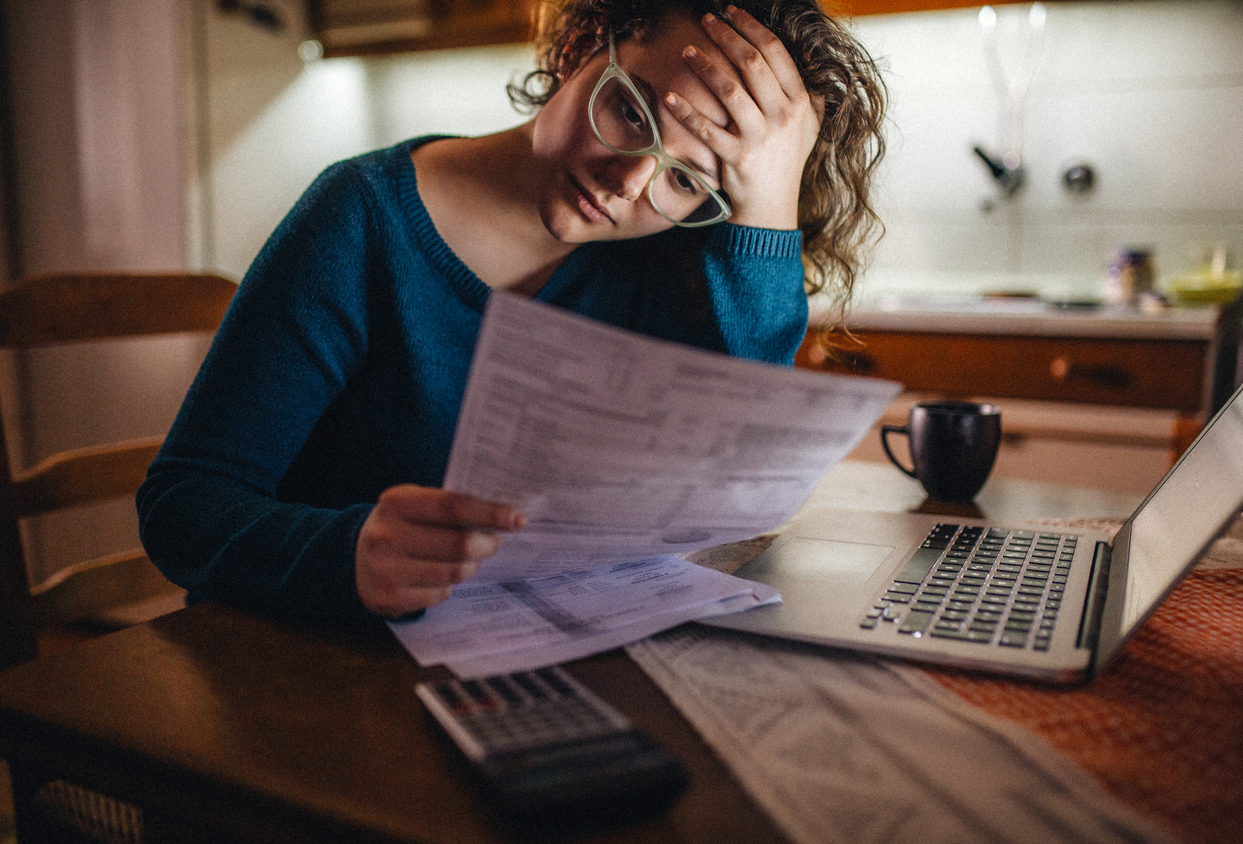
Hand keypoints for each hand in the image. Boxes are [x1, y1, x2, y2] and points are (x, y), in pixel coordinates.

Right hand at [355, 485, 525, 616]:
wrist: (354, 557)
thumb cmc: (399, 526)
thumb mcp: (414, 505)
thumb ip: (450, 507)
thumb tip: (502, 516)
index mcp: (396, 502)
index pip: (453, 506)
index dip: (490, 513)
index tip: (517, 519)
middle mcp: (386, 535)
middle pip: (458, 545)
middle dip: (486, 544)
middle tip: (493, 543)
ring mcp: (385, 569)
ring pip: (453, 573)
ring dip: (470, 566)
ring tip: (469, 560)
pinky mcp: (387, 598)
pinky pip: (439, 595)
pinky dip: (448, 586)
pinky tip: (441, 576)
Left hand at [665, 6, 823, 229]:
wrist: (772, 208)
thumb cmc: (786, 164)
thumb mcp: (808, 129)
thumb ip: (809, 97)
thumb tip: (805, 65)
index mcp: (800, 102)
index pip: (775, 52)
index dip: (751, 27)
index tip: (732, 13)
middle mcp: (783, 117)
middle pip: (752, 63)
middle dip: (726, 36)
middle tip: (706, 21)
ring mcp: (760, 138)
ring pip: (729, 90)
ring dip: (705, 66)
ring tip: (687, 51)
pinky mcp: (737, 158)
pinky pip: (707, 129)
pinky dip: (686, 112)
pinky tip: (670, 97)